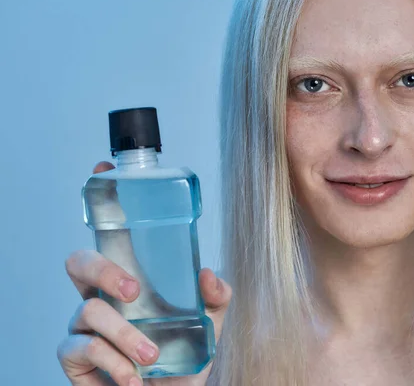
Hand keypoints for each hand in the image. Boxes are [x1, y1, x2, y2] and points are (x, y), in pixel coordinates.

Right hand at [57, 162, 231, 385]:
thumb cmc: (183, 358)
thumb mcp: (209, 324)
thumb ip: (217, 298)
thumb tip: (208, 274)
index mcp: (131, 280)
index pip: (110, 237)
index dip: (101, 203)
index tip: (103, 170)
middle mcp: (103, 297)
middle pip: (79, 262)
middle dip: (103, 269)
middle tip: (134, 290)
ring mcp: (85, 326)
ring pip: (87, 311)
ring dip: (124, 335)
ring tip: (151, 358)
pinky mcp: (76, 357)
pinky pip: (80, 348)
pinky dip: (112, 362)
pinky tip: (133, 379)